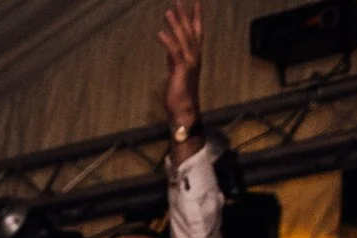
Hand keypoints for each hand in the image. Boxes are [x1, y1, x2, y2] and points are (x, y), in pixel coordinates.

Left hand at [159, 2, 203, 134]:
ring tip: (168, 11)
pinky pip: (174, 52)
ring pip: (183, 38)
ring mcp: (190, 62)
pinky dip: (167, 41)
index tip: (195, 3)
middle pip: (190, 31)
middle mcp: (195, 56)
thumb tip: (169, 49)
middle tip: (179, 1)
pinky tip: (160, 33)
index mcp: (195, 56)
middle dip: (185, 15)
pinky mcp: (181, 69)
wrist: (184, 109)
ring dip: (175, 24)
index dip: (196, 17)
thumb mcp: (176, 71)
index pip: (196, 32)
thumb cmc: (180, 93)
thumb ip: (173, 59)